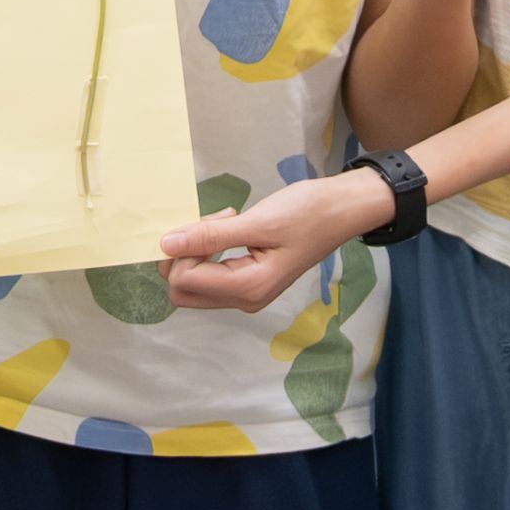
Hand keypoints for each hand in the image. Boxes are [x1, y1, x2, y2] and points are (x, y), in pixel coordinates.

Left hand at [158, 168, 389, 312]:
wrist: (343, 210)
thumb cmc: (308, 213)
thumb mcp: (257, 221)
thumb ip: (210, 236)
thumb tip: (166, 244)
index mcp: (249, 288)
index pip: (185, 280)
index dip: (184, 249)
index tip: (218, 219)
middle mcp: (246, 300)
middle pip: (183, 292)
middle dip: (184, 256)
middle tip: (214, 222)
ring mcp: (248, 294)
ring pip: (194, 285)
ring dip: (197, 252)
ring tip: (228, 220)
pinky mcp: (250, 282)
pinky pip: (211, 276)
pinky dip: (209, 252)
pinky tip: (231, 227)